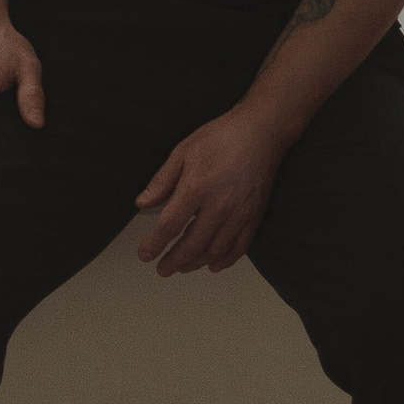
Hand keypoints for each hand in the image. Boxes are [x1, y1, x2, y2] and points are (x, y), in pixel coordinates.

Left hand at [134, 107, 282, 276]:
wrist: (261, 133)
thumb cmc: (221, 137)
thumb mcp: (183, 151)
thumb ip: (162, 181)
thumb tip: (142, 204)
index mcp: (196, 189)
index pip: (169, 226)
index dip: (155, 244)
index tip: (145, 255)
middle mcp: (218, 207)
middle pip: (192, 245)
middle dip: (174, 261)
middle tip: (162, 270)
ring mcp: (239, 215)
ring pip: (215, 251)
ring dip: (196, 263)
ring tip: (182, 267)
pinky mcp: (254, 217)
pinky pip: (239, 248)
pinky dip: (225, 260)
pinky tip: (214, 265)